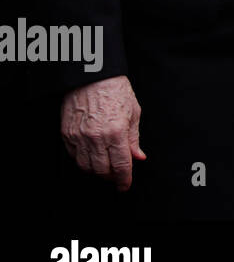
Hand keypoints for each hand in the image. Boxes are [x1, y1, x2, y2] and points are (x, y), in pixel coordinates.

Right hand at [60, 76, 145, 190]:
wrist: (92, 76)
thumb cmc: (115, 90)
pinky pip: (74, 156)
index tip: (125, 186)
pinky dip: (83, 161)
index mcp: (116, 132)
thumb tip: (138, 157)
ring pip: (86, 166)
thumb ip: (134, 139)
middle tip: (117, 176)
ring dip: (96, 171)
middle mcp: (96, 137)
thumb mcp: (133, 113)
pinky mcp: (67, 134)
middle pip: (102, 170)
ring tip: (105, 167)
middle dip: (111, 177)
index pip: (121, 165)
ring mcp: (79, 137)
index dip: (124, 180)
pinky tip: (91, 156)